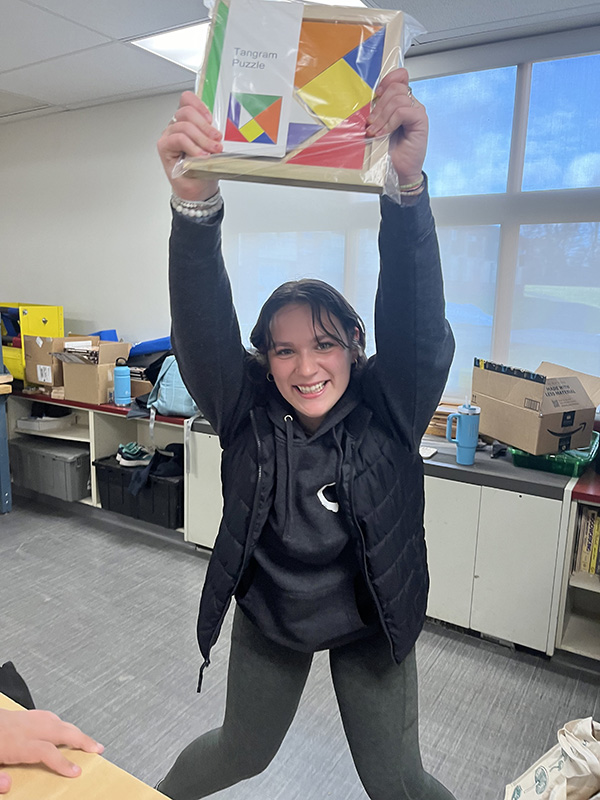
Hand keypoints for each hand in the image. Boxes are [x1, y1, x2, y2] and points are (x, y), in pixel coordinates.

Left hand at [0, 708, 103, 793]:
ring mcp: (21, 719)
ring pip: (54, 720)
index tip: (76, 771)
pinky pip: (45, 715)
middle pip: (59, 730)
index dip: (63, 762)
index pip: (46, 752)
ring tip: (85, 739)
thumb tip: (9, 786)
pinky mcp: (16, 715)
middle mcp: (23, 728)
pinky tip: (59, 725)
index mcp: (15, 742)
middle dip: (81, 738)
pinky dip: (58, 720)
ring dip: (72, 729)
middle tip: (98, 747)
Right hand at [157, 90, 223, 201]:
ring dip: (202, 139)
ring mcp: (170, 136)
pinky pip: (178, 139)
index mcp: (189, 121)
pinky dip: (192, 146)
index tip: (211, 119)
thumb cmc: (205, 169)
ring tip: (212, 151)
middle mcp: (177, 126)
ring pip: (184, 126)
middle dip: (205, 126)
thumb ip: (213, 135)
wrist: (199, 190)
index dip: (199, 105)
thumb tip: (220, 129)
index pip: (187, 100)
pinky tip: (200, 155)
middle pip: (186, 112)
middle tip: (217, 139)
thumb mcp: (214, 148)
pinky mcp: (165, 147)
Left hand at [366, 68, 427, 185]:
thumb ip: (376, 113)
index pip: (399, 77)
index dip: (387, 79)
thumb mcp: (377, 128)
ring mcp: (416, 111)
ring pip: (398, 99)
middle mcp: (410, 104)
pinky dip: (391, 122)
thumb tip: (365, 103)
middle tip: (370, 123)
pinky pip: (403, 111)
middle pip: (394, 88)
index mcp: (400, 103)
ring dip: (382, 117)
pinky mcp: (420, 121)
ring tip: (375, 132)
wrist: (398, 172)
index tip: (375, 93)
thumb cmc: (388, 152)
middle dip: (378, 106)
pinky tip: (385, 133)